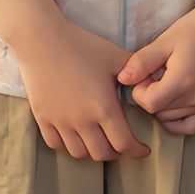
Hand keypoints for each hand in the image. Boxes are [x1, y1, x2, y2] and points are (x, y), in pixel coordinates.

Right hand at [15, 19, 151, 162]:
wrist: (41, 39)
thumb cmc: (81, 45)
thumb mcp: (115, 56)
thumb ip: (138, 73)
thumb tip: (153, 85)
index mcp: (104, 107)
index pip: (124, 144)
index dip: (137, 151)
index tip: (142, 149)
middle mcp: (82, 120)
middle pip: (102, 154)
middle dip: (116, 152)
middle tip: (121, 143)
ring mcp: (60, 121)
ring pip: (79, 153)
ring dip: (92, 150)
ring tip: (98, 139)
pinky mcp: (42, 118)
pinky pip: (56, 144)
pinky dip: (67, 145)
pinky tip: (75, 135)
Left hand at [117, 0, 194, 136]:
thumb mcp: (164, 41)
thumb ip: (142, 62)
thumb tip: (122, 79)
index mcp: (183, 81)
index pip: (149, 103)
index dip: (139, 91)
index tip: (144, 74)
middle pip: (159, 112)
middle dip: (150, 96)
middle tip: (155, 75)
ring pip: (171, 119)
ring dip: (162, 106)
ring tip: (166, 82)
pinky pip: (191, 126)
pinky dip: (177, 120)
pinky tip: (173, 103)